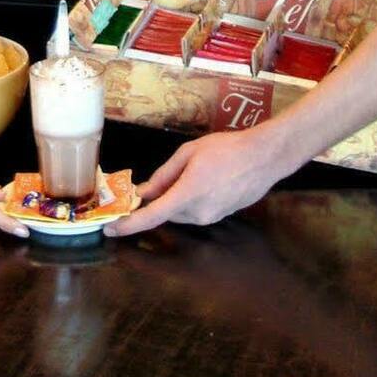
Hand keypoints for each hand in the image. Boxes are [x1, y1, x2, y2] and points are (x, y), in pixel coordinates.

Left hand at [107, 128, 297, 235]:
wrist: (266, 157)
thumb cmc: (228, 149)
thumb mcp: (190, 153)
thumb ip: (164, 175)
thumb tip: (145, 192)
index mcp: (187, 195)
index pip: (151, 217)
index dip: (128, 224)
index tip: (110, 227)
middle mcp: (198, 213)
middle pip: (165, 212)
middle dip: (157, 201)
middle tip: (152, 183)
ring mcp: (211, 218)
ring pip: (180, 213)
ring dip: (175, 199)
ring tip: (189, 173)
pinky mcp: (221, 216)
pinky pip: (196, 211)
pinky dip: (189, 201)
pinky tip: (203, 180)